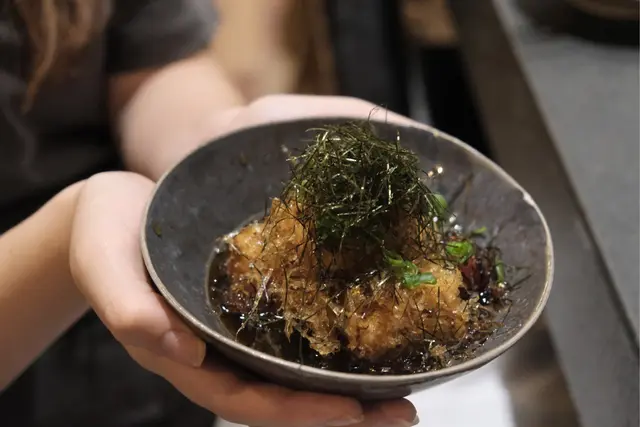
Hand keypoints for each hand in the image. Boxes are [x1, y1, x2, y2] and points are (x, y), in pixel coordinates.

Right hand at [70, 95, 425, 426]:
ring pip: (298, 370)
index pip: (246, 399)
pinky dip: (336, 341)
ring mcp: (238, 330)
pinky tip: (373, 334)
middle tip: (403, 412)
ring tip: (407, 387)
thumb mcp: (105, 263)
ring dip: (351, 384)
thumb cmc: (104, 234)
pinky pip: (297, 331)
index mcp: (184, 354)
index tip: (351, 412)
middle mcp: (218, 351)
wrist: (116, 206)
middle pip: (285, 396)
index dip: (298, 413)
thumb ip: (130, 310)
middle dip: (344, 410)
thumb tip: (180, 352)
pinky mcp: (253, 303)